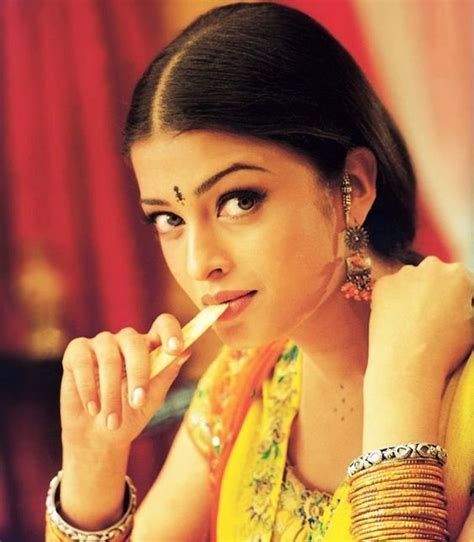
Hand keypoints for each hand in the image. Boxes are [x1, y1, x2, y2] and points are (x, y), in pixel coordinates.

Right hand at [60, 313, 190, 449]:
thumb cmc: (130, 415)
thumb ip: (167, 373)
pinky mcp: (77, 351)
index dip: (171, 332)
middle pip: (134, 341)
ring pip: (109, 356)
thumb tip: (186, 351)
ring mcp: (101, 343)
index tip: (176, 350)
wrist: (97, 437)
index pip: (163, 325)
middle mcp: (127, 340)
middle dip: (138, 374)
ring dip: (111, 393)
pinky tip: (92, 408)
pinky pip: (83, 361)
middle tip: (137, 402)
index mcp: (150, 347)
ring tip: (112, 421)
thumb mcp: (152, 399)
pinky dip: (88, 388)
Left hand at [362, 257, 471, 449]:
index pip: (459, 281)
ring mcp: (406, 273)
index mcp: (462, 276)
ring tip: (408, 328)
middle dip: (432, 296)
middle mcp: (434, 267)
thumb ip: (465, 310)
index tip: (441, 321)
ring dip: (411, 297)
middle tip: (425, 326)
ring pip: (411, 282)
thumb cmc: (445, 356)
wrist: (406, 368)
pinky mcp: (383, 283)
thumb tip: (461, 309)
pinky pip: (390, 288)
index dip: (451, 304)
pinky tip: (393, 323)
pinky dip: (391, 301)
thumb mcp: (471, 331)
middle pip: (435, 277)